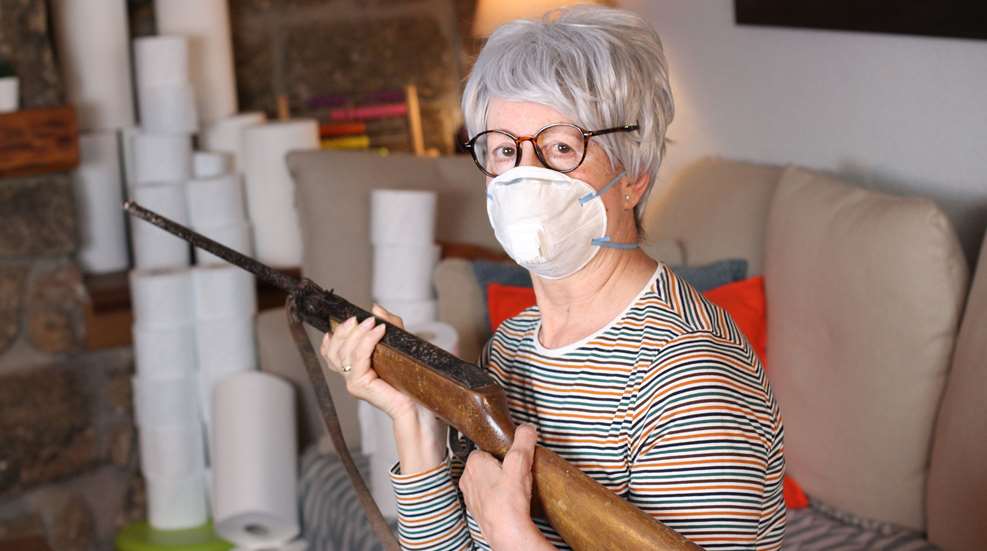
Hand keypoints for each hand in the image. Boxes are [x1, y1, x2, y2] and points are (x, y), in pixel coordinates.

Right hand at [319, 304, 416, 418]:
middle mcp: (350, 376)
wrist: (418, 403)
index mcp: (354, 369)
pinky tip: (378, 331)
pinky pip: (358, 358)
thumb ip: (388, 324)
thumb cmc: (409, 379)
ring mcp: (352, 382)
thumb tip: (375, 307)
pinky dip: (367, 341)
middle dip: (345, 330)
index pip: (331, 353)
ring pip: (344, 353)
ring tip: (372, 322)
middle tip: (361, 318)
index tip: (347, 320)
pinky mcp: (359, 385)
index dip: (333, 336)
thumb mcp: (397, 343)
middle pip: (334, 350)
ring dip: (358, 333)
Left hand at [459, 425, 550, 549]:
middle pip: (485, 465)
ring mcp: (470, 497)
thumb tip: (526, 429)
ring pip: (485, 483)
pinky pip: (487, 499)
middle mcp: (467, 479)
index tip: (511, 457)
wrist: (507, 532)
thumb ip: (523, 441)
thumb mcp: (520, 462)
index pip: (484, 449)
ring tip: (514, 488)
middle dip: (499, 468)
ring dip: (497, 484)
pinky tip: (509, 502)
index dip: (500, 452)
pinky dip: (497, 499)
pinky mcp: (477, 512)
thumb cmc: (509, 500)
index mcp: (473, 463)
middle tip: (515, 473)